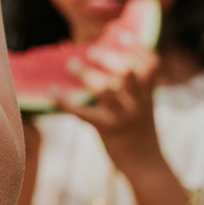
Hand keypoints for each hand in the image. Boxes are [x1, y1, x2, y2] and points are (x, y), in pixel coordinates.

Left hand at [56, 34, 162, 174]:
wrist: (147, 168)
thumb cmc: (138, 131)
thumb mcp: (143, 108)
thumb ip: (131, 88)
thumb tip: (102, 57)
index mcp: (148, 95)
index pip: (151, 67)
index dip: (140, 50)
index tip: (124, 36)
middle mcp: (138, 104)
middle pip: (127, 73)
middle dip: (108, 58)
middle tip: (92, 51)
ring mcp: (123, 117)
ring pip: (105, 90)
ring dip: (86, 74)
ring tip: (71, 64)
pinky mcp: (107, 129)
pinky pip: (82, 112)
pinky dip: (64, 100)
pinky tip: (51, 90)